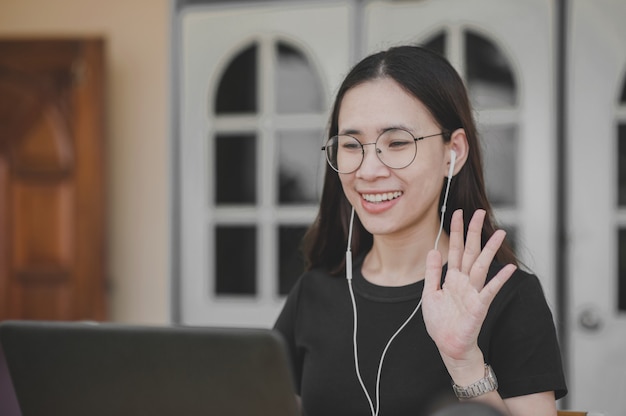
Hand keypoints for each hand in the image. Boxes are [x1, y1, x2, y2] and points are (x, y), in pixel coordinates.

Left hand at [422, 209, 516, 368]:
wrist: (448, 346)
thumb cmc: (441, 323)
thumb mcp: (429, 294)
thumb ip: (432, 273)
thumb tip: (433, 250)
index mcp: (452, 278)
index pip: (455, 249)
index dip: (457, 231)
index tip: (457, 213)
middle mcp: (464, 282)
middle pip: (471, 252)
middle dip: (474, 232)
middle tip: (479, 212)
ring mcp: (473, 292)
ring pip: (482, 266)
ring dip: (490, 249)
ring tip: (500, 232)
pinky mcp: (479, 306)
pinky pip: (490, 290)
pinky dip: (499, 279)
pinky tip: (508, 268)